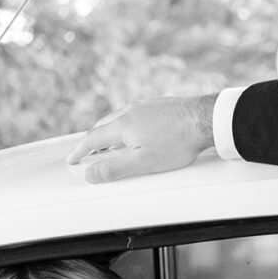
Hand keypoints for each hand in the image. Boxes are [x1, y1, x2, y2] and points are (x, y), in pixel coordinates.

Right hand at [67, 95, 213, 183]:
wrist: (205, 119)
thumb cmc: (177, 143)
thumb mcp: (142, 163)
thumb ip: (114, 169)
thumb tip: (89, 174)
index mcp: (122, 126)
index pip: (92, 139)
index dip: (79, 151)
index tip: (72, 160)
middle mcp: (130, 111)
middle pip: (103, 127)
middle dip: (92, 142)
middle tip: (88, 155)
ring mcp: (144, 105)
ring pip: (118, 120)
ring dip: (109, 133)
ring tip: (109, 147)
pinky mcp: (158, 104)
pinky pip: (133, 115)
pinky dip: (125, 126)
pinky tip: (135, 134)